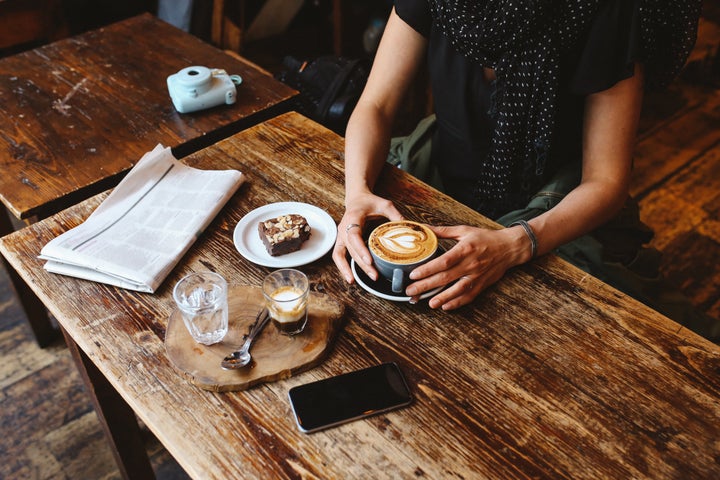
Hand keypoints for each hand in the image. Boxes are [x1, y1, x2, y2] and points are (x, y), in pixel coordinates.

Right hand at [332, 192, 403, 282]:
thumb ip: (396, 216)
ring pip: (340, 255)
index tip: (370, 260)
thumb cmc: (371, 202)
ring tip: (355, 281)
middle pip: (350, 249)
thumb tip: (409, 232)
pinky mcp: (342, 242)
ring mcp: (340, 236)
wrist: (357, 199)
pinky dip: (342, 268)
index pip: (354, 235)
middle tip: (374, 275)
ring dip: (347, 269)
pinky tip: (350, 278)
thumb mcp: (385, 205)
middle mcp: (343, 228)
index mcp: (353, 218)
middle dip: (361, 264)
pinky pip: (338, 256)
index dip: (361, 249)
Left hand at [405, 225, 524, 309]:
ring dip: (442, 298)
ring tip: (429, 303)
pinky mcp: (482, 284)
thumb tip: (425, 229)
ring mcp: (477, 276)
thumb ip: (444, 231)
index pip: (444, 261)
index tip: (414, 274)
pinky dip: (457, 303)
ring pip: (458, 290)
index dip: (428, 269)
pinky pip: (469, 296)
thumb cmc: (486, 238)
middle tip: (411, 292)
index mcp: (465, 249)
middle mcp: (471, 264)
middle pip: (446, 277)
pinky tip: (446, 306)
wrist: (509, 247)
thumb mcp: (464, 230)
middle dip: (427, 286)